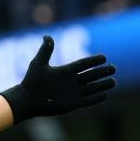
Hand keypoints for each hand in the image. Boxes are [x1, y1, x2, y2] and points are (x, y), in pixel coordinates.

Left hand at [0, 36, 116, 123]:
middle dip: (102, 72)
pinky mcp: (71, 104)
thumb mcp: (38, 64)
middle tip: (113, 68)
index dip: (93, 61)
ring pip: (91, 88)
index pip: (83, 64)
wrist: (26, 100)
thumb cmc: (30, 81)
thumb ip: (45, 50)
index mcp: (65, 71)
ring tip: (113, 81)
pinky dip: (96, 98)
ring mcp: (72, 93)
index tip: (104, 57)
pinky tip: (105, 95)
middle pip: (91, 75)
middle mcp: (71, 82)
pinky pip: (86, 101)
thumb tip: (47, 36)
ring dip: (102, 85)